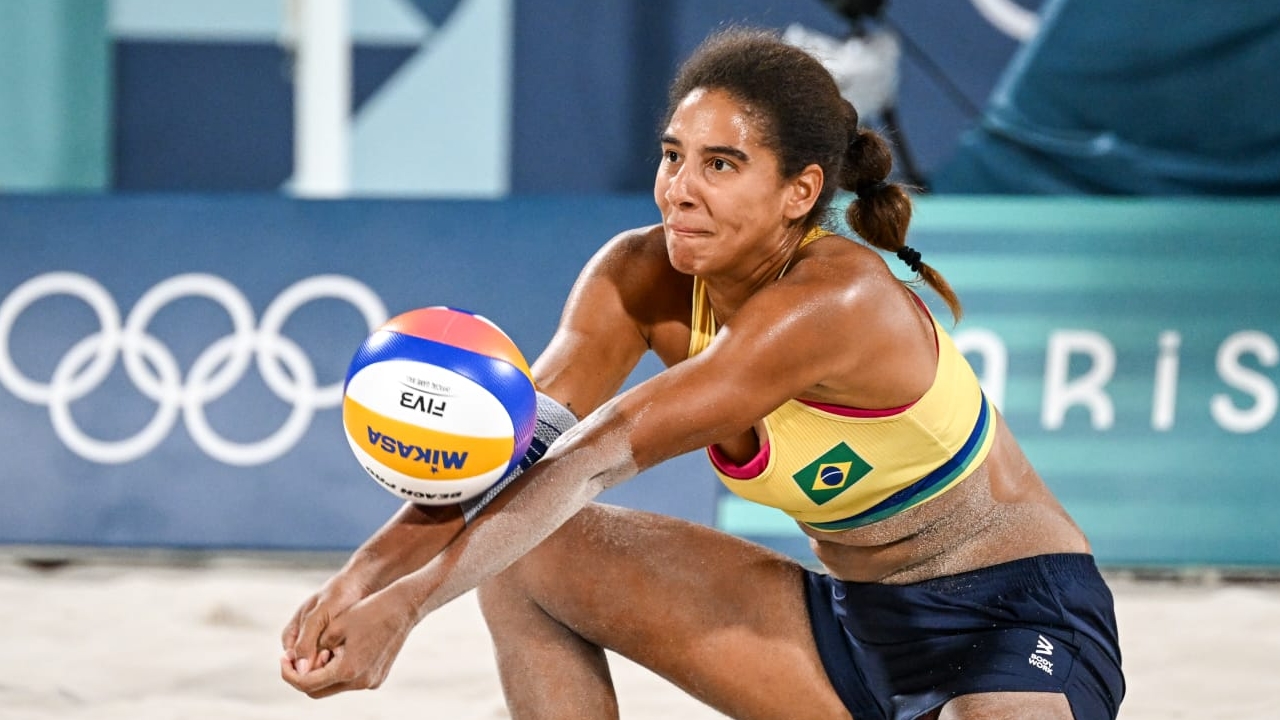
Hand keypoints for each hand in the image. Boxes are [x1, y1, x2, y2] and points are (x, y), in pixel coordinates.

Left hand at [279, 588, 417, 697]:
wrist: (404, 607)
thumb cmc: (368, 611)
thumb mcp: (333, 626)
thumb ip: (312, 650)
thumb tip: (298, 668)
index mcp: (347, 669)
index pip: (307, 683)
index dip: (289, 673)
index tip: (282, 659)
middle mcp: (360, 682)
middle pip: (319, 690)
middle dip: (303, 675)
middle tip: (293, 658)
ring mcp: (371, 682)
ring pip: (335, 685)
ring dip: (321, 672)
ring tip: (320, 648)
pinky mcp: (378, 677)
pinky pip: (350, 680)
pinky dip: (338, 669)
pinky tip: (338, 649)